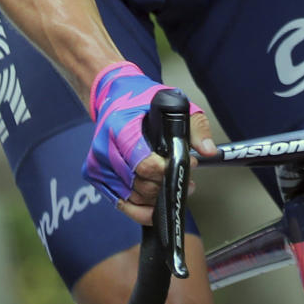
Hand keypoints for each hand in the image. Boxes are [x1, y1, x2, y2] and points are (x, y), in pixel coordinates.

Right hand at [83, 61, 214, 222]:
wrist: (112, 94)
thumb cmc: (141, 98)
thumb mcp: (173, 101)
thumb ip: (194, 125)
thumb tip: (207, 150)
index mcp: (120, 127)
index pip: (144, 163)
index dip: (168, 170)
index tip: (187, 164)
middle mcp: (104, 148)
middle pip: (139, 184)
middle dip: (166, 186)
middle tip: (187, 179)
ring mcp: (98, 164)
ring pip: (131, 197)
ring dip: (156, 199)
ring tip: (175, 188)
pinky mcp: (96, 175)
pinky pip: (120, 202)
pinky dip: (139, 209)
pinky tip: (155, 207)